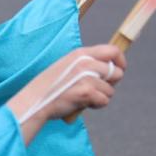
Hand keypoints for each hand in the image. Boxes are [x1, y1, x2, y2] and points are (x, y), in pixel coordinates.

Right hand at [7, 45, 125, 142]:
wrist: (35, 101)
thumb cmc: (50, 87)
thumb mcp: (68, 66)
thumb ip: (86, 64)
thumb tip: (110, 70)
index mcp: (81, 53)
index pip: (113, 50)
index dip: (121, 61)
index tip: (119, 70)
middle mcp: (86, 63)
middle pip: (116, 73)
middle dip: (110, 84)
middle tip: (95, 90)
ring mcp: (87, 77)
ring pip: (110, 90)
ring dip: (100, 97)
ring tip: (83, 98)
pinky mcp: (86, 92)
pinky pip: (104, 101)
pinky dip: (95, 105)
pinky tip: (82, 104)